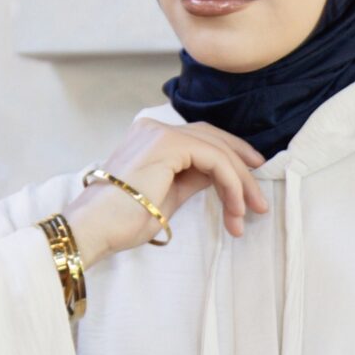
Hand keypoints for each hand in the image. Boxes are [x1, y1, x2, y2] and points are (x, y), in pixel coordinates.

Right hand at [66, 117, 266, 262]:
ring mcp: (160, 132)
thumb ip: (193, 178)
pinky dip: (231, 183)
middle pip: (213, 139)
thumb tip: (220, 177)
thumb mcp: (168, 195)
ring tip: (249, 213)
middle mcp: (154, 127)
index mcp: (150, 137)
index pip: (200, 139)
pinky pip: (214, 159)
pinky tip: (235, 208)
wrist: (95, 227)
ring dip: (240, 183)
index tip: (250, 183)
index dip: (231, 158)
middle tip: (259, 200)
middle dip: (242, 170)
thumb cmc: (123, 220)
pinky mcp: (168, 144)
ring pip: (217, 150)